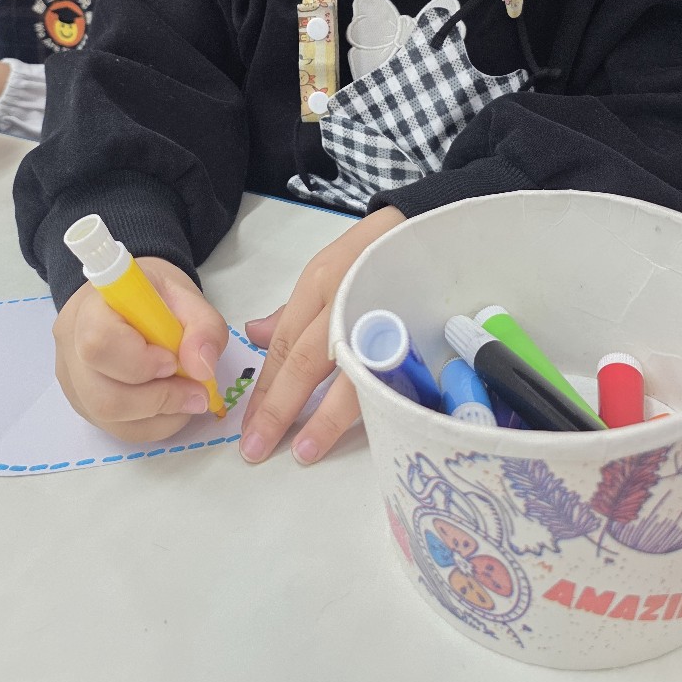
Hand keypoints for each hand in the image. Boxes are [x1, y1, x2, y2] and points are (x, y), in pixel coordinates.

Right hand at [53, 256, 228, 442]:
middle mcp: (71, 349)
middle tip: (196, 391)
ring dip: (160, 415)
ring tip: (189, 397)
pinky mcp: (84, 404)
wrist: (127, 301)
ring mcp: (73, 382)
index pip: (98, 343)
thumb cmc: (152, 297)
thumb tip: (202, 368)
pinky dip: (153, 424)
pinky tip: (172, 406)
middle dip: (158, 400)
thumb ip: (203, 325)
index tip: (172, 360)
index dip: (139, 361)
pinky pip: (116, 429)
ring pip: (109, 418)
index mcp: (91, 309)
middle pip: (102, 396)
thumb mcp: (186, 297)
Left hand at [240, 206, 405, 466]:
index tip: (248, 426)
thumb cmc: (374, 255)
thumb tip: (253, 335)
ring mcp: (383, 317)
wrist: (433, 229)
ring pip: (348, 375)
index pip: (283, 345)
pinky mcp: (416, 332)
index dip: (265, 389)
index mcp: (320, 283)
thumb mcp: (327, 269)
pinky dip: (375, 405)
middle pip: (305, 362)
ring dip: (324, 418)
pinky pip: (391, 375)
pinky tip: (364, 431)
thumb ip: (292, 311)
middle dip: (279, 409)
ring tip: (303, 452)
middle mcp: (345, 300)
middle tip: (256, 449)